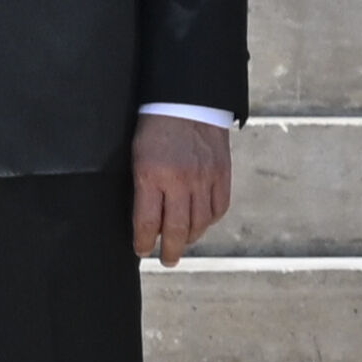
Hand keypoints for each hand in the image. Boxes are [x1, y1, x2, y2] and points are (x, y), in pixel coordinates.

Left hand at [130, 116, 235, 266]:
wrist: (188, 101)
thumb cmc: (155, 127)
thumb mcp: (138, 156)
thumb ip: (142, 187)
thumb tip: (146, 218)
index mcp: (151, 175)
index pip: (147, 221)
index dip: (143, 241)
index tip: (141, 250)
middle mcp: (180, 180)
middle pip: (176, 229)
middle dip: (169, 250)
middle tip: (166, 260)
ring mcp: (205, 178)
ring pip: (200, 222)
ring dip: (190, 237)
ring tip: (183, 243)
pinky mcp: (223, 174)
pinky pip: (219, 207)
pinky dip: (210, 220)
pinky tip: (202, 222)